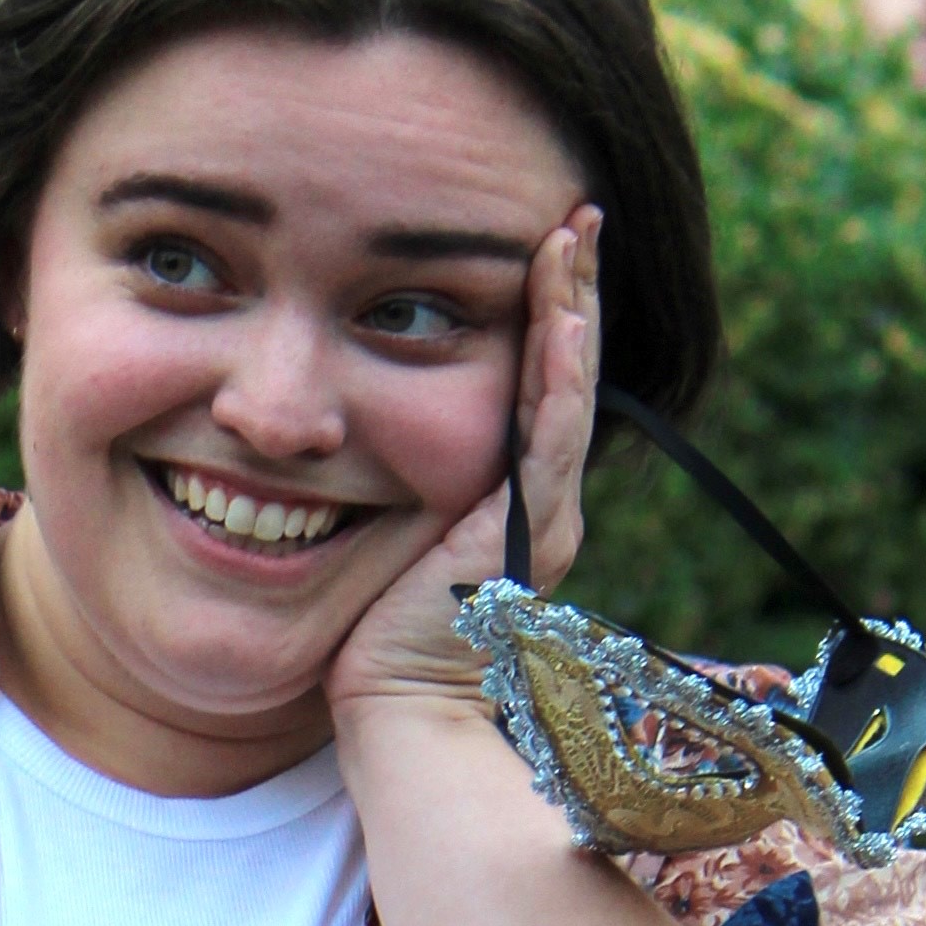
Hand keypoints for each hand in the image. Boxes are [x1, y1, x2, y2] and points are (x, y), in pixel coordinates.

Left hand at [325, 206, 601, 725]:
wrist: (394, 712)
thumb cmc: (374, 640)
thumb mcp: (389, 537)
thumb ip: (397, 483)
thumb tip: (347, 427)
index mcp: (516, 498)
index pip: (541, 382)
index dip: (547, 310)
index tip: (545, 239)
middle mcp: (544, 500)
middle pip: (567, 372)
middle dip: (571, 289)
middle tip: (578, 213)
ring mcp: (545, 515)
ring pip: (568, 390)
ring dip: (571, 307)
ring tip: (574, 236)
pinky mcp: (530, 531)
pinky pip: (551, 433)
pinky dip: (556, 367)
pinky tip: (558, 311)